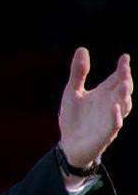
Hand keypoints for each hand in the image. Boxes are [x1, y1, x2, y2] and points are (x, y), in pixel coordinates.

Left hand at [58, 47, 132, 168]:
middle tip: (125, 68)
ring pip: (123, 107)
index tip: (124, 57)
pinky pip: (113, 125)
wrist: (69, 146)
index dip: (122, 68)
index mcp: (104, 94)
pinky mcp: (104, 134)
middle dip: (125, 80)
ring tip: (124, 84)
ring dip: (124, 96)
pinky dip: (114, 116)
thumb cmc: (74, 119)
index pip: (117, 79)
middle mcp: (110, 105)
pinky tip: (113, 107)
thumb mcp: (73, 92)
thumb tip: (82, 48)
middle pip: (123, 91)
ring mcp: (109, 120)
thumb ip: (78, 73)